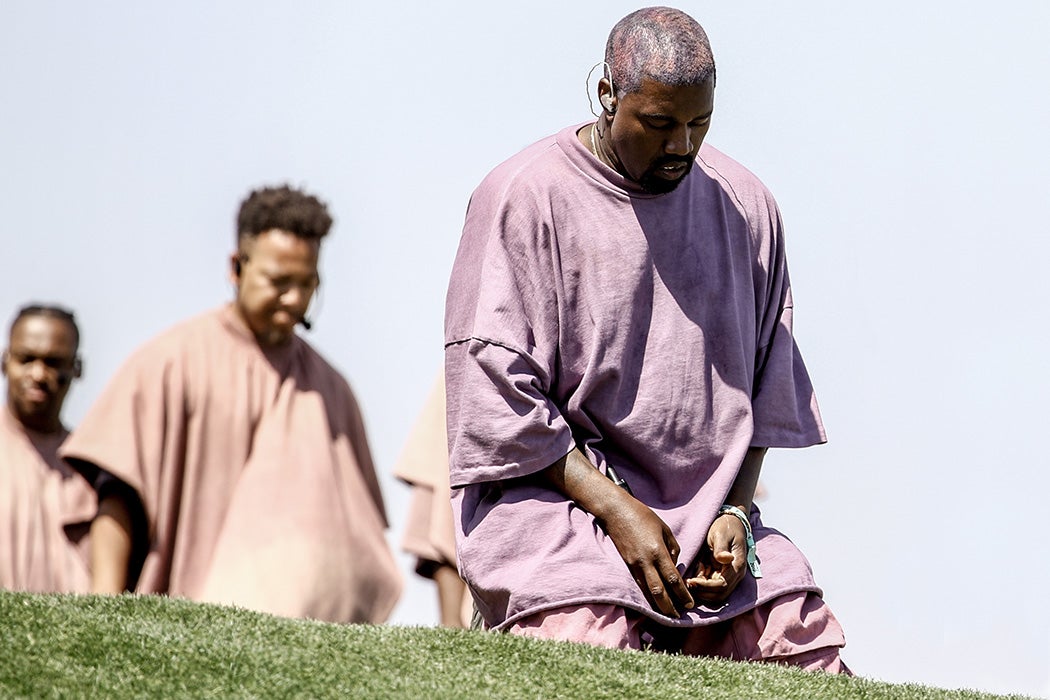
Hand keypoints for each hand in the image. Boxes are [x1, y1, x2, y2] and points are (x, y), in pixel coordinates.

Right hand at [601, 495, 693, 615]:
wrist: (616, 512)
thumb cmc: (643, 516)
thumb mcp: (664, 529)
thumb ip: (673, 548)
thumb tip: (674, 565)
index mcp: (658, 551)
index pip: (673, 578)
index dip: (682, 593)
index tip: (690, 604)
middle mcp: (646, 561)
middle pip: (659, 590)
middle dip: (669, 606)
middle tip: (678, 617)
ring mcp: (634, 564)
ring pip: (647, 590)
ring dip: (657, 604)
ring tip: (667, 614)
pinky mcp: (627, 564)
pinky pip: (639, 583)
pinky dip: (647, 594)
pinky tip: (653, 601)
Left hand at [686, 512, 747, 604]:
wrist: (730, 522)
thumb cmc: (725, 527)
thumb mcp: (720, 534)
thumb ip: (721, 548)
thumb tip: (724, 559)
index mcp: (737, 565)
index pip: (722, 585)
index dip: (706, 586)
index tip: (691, 581)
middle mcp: (735, 574)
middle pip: (719, 594)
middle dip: (702, 592)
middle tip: (687, 583)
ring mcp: (729, 575)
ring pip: (715, 593)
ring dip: (701, 589)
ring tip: (688, 578)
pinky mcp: (721, 574)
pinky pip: (711, 585)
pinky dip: (701, 583)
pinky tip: (693, 574)